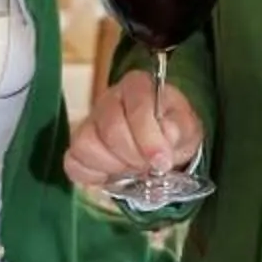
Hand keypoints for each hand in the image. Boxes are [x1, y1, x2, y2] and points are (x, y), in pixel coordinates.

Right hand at [63, 70, 204, 189]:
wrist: (161, 144)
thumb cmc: (173, 130)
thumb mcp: (188, 127)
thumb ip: (181, 127)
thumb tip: (167, 133)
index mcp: (137, 86)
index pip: (136, 107)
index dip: (149, 138)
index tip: (162, 162)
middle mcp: (108, 100)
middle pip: (111, 128)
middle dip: (134, 155)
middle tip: (149, 167)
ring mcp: (88, 122)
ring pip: (86, 144)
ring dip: (114, 166)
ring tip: (132, 169)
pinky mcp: (77, 146)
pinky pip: (73, 162)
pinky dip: (93, 175)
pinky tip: (113, 175)